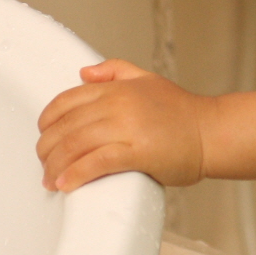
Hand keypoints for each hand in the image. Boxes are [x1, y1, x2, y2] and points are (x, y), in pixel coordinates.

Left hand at [37, 59, 207, 192]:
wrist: (212, 133)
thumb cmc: (182, 112)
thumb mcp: (147, 79)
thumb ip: (115, 71)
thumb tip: (83, 72)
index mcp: (116, 88)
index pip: (66, 101)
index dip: (47, 121)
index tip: (43, 137)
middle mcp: (118, 105)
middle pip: (65, 127)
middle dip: (46, 149)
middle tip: (43, 165)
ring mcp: (127, 128)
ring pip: (75, 145)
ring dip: (55, 166)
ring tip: (49, 181)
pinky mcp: (137, 152)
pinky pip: (96, 163)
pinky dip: (75, 175)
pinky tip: (65, 184)